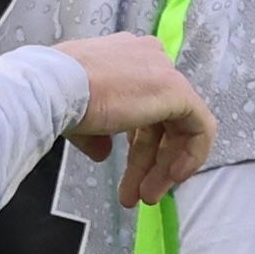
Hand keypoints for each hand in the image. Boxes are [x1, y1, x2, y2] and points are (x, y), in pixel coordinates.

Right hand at [54, 34, 216, 206]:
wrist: (56, 88)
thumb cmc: (59, 96)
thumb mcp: (81, 117)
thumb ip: (99, 134)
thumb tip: (103, 153)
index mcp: (126, 56)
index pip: (142, 103)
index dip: (139, 142)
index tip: (128, 170)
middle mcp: (149, 58)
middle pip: (160, 119)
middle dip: (149, 161)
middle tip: (137, 193)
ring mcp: (165, 73)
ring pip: (177, 126)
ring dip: (162, 166)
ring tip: (144, 197)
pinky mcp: (178, 91)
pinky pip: (199, 126)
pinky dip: (190, 154)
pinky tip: (172, 178)